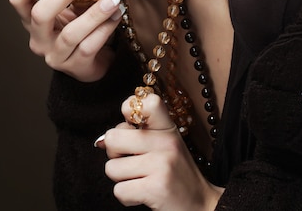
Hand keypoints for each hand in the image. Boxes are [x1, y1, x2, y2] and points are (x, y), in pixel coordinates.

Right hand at [8, 0, 124, 81]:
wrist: (92, 63)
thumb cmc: (78, 26)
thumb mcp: (70, 7)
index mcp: (31, 19)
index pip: (17, 0)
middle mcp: (39, 39)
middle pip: (40, 15)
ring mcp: (55, 55)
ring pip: (70, 34)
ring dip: (94, 13)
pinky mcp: (76, 67)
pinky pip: (90, 46)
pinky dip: (105, 28)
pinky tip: (117, 14)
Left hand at [95, 91, 223, 209]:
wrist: (201, 205)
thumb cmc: (175, 174)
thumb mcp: (165, 145)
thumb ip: (137, 134)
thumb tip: (101, 141)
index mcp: (167, 128)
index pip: (144, 102)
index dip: (129, 110)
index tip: (132, 126)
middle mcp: (165, 142)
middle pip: (113, 137)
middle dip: (115, 154)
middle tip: (131, 161)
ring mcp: (161, 164)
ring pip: (111, 168)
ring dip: (121, 179)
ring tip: (140, 179)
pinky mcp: (155, 188)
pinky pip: (119, 190)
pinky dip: (126, 196)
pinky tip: (142, 194)